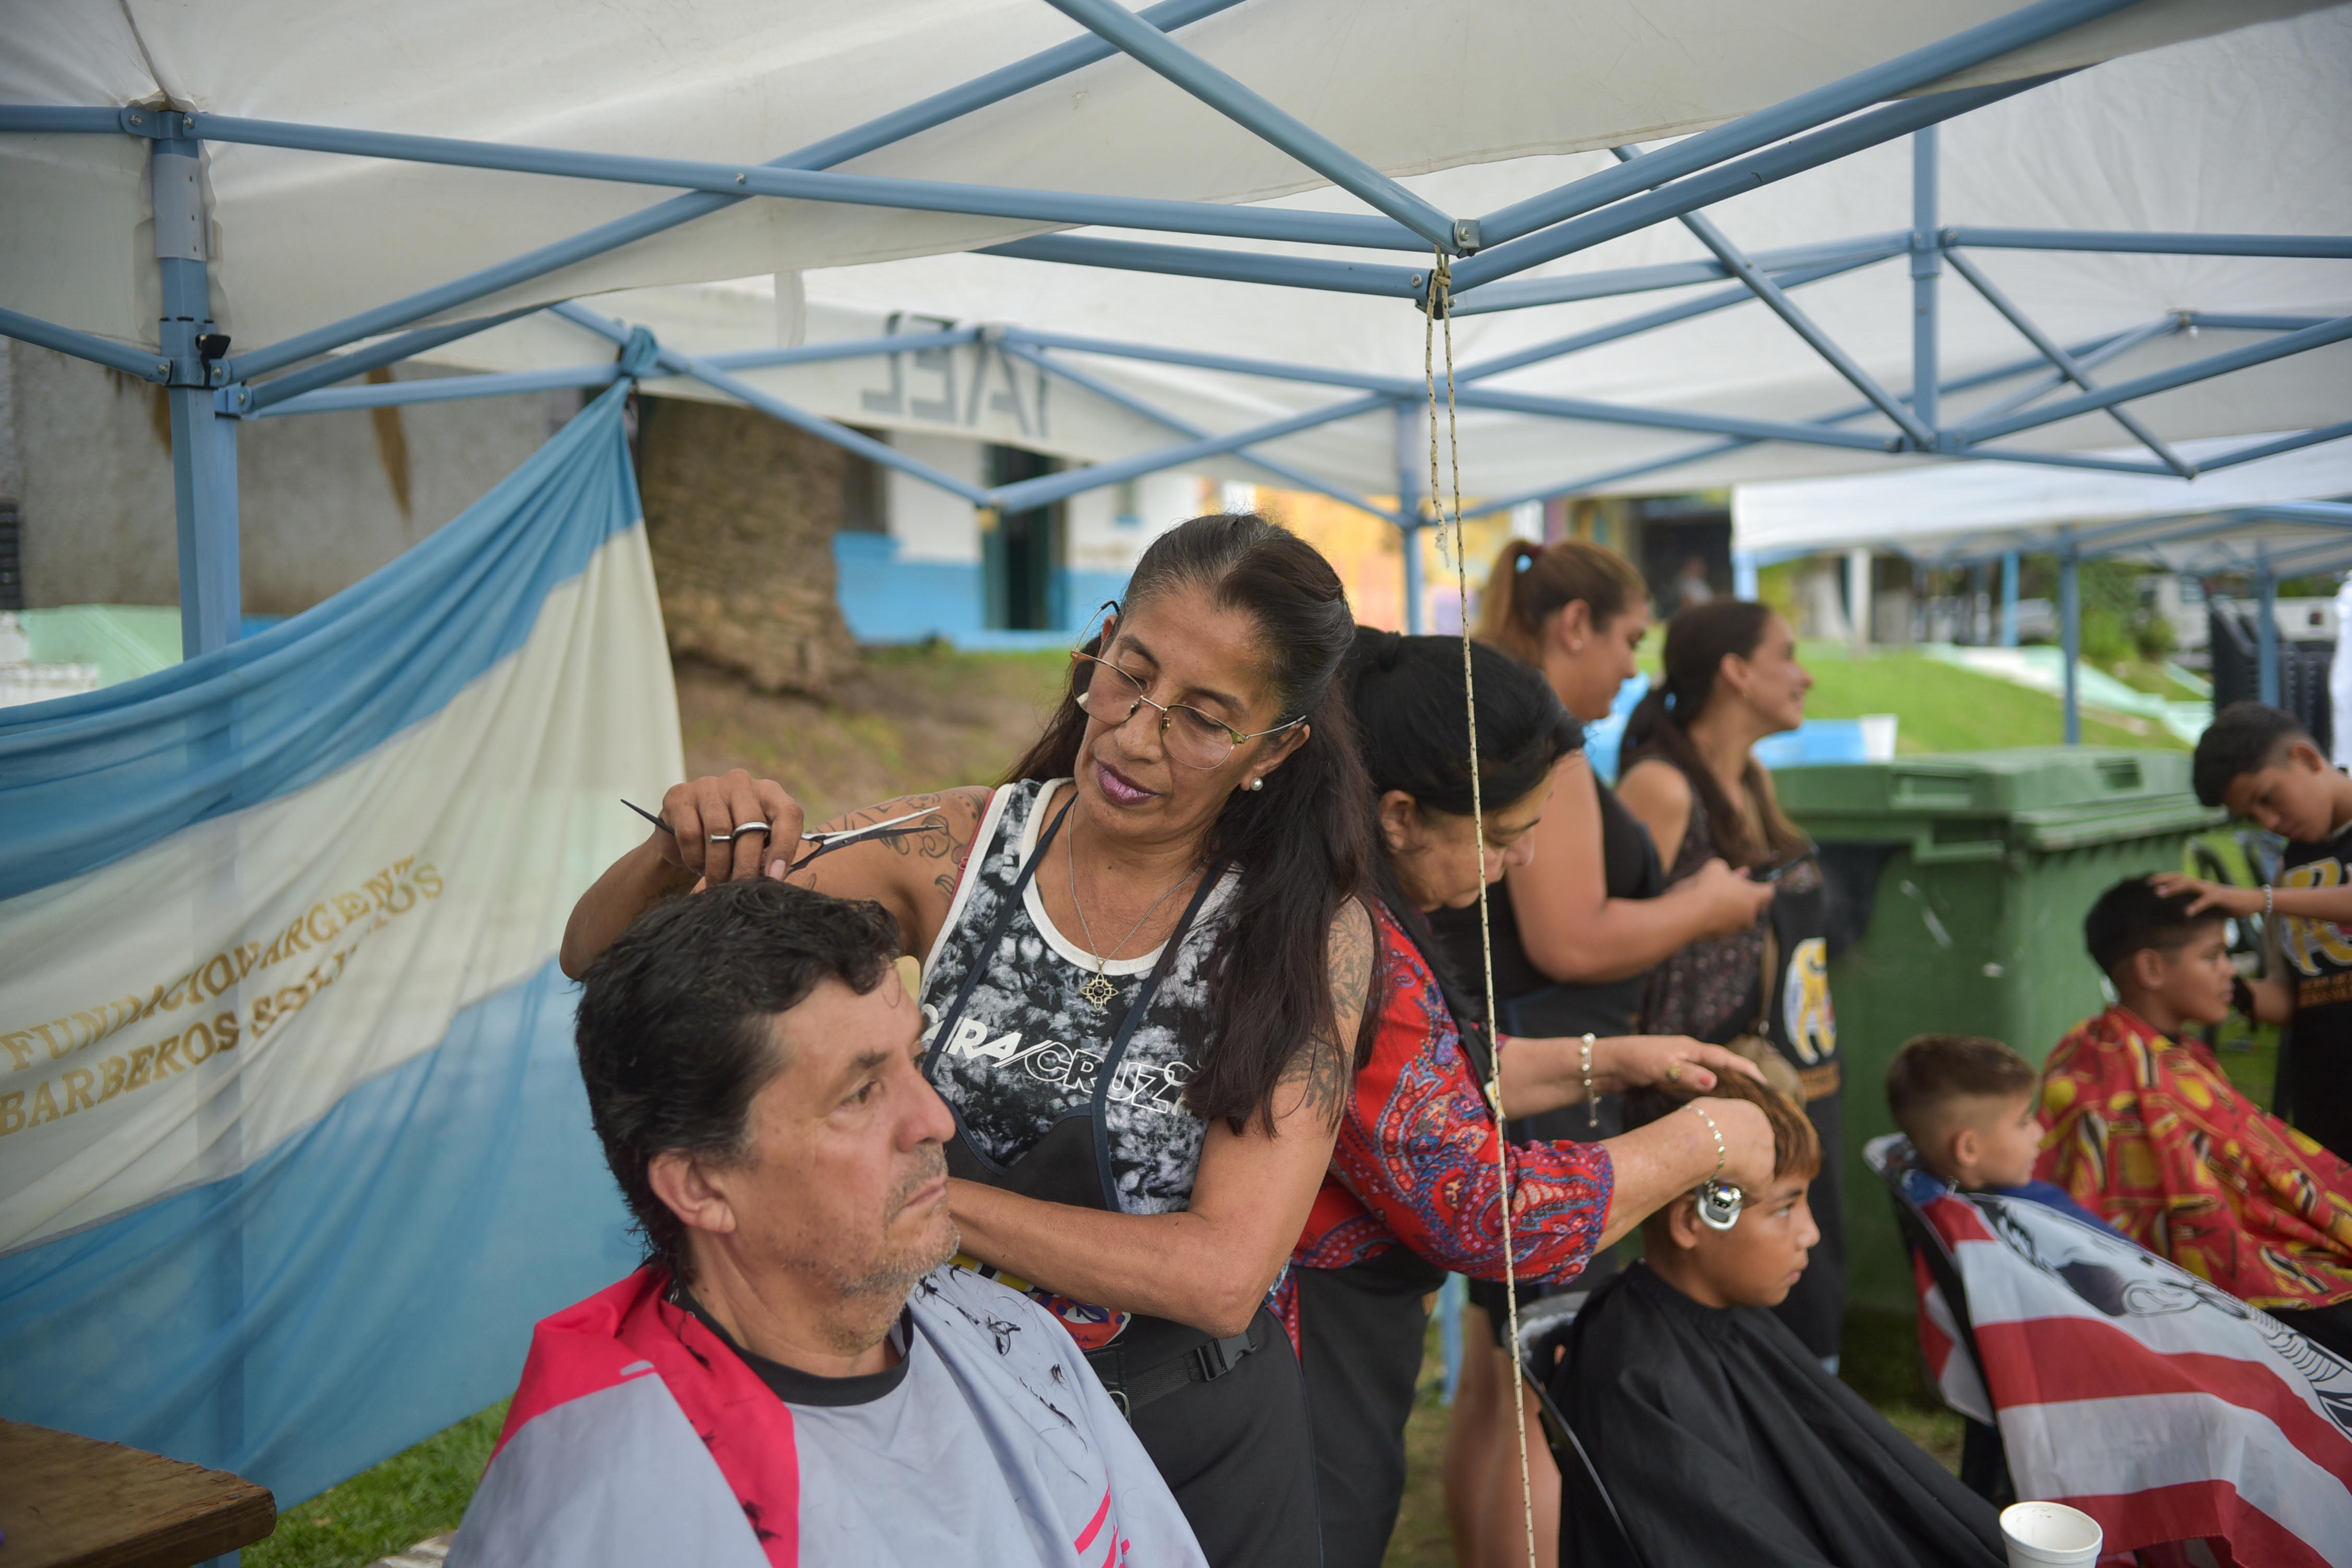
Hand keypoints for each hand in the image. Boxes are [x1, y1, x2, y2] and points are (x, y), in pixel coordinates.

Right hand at [659, 769, 805, 885]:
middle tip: (741, 888)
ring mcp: (709, 785)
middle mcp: (740, 782)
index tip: (774, 877)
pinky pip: (690, 833)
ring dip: (718, 865)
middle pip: (751, 824)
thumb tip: (774, 876)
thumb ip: (769, 854)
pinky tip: (697, 865)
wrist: (683, 834)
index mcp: (769, 792)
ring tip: (717, 881)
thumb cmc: (729, 842)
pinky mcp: (680, 795)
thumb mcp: (755, 845)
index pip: (788, 813)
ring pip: (719, 830)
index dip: (784, 847)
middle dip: (747, 864)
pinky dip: (694, 858)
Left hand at [1594, 1036, 1768, 1097]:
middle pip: (1723, 1066)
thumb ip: (1687, 1074)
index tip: (1765, 1084)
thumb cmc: (1634, 1060)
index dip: (1746, 1070)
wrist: (1608, 1064)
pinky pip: (1698, 1083)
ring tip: (1745, 1104)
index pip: (1726, 1058)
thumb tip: (1715, 1082)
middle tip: (1763, 1097)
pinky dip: (1710, 1092)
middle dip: (1743, 1078)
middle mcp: (1689, 1054)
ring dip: (1728, 1086)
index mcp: (1691, 1048)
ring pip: (1711, 1075)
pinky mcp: (1672, 1076)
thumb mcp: (1661, 1067)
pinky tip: (1714, 1106)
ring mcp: (1680, 1064)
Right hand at [1683, 857, 1775, 936]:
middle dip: (1748, 899)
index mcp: (1753, 896)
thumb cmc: (1708, 886)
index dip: (1765, 887)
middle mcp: (1749, 914)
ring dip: (1733, 909)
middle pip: (1755, 907)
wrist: (1693, 911)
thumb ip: (1724, 869)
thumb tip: (1725, 872)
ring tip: (1720, 899)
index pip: (1768, 892)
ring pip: (1739, 917)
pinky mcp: (1722, 936)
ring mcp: (1736, 927)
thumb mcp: (1716, 867)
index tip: (1763, 884)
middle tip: (1737, 890)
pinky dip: (1720, 918)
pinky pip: (1725, 925)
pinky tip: (1708, 910)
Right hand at [1687, 1095, 1775, 1197]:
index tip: (1723, 1150)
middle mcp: (1765, 1133)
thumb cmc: (1697, 1123)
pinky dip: (1745, 1197)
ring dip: (1743, 1179)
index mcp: (1752, 1114)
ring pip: (1757, 1170)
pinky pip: (1756, 1192)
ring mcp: (1767, 1156)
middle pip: (1754, 1150)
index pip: (1747, 1130)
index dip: (1735, 1142)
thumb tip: (1705, 1126)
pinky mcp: (1763, 1179)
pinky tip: (1734, 1201)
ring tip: (1724, 1186)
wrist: (1702, 1139)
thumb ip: (1713, 1119)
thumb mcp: (1705, 1111)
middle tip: (1722, 1169)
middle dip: (1741, 1160)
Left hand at [2147, 871, 2260, 917]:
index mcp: (2199, 886)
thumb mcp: (2210, 905)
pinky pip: (2206, 900)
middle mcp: (2203, 884)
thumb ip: (2197, 905)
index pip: (2178, 878)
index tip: (2148, 881)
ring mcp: (2211, 889)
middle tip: (2147, 885)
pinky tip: (2187, 912)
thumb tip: (2183, 914)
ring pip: (2189, 885)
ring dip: (2173, 889)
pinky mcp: (2220, 897)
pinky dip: (2196, 905)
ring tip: (2159, 894)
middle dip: (2162, 880)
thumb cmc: (2230, 904)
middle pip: (2179, 878)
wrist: (2253, 901)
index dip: (2163, 878)